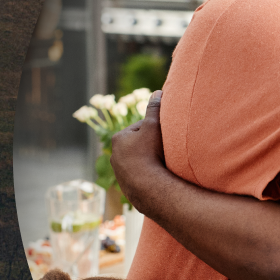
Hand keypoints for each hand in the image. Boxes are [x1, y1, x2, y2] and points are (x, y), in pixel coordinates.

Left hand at [109, 89, 168, 214]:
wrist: (147, 186)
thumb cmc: (149, 152)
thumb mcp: (154, 126)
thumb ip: (155, 109)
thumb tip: (158, 92)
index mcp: (118, 138)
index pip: (139, 128)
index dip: (154, 129)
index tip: (165, 134)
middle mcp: (114, 155)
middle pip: (137, 146)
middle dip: (150, 146)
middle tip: (166, 149)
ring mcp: (119, 172)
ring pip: (138, 162)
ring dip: (149, 161)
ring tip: (163, 164)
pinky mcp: (126, 186)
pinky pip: (139, 177)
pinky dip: (148, 175)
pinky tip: (158, 176)